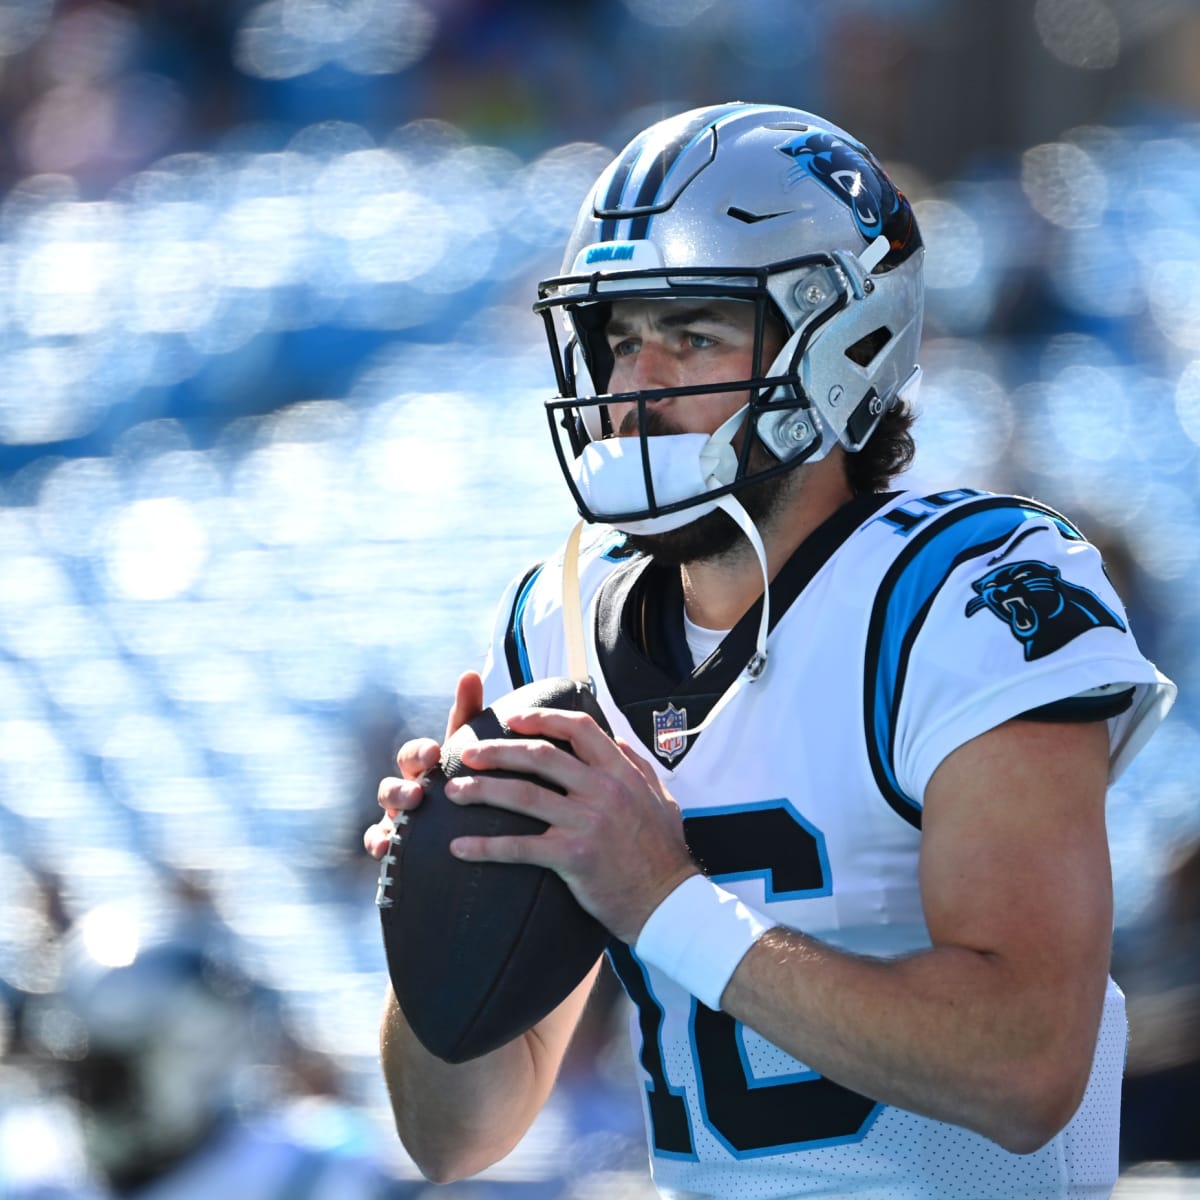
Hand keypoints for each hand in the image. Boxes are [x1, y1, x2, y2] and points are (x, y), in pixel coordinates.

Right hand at [363, 670, 483, 858]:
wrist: (467, 838)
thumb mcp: (473, 755)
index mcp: (428, 767)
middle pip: (397, 777)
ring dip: (395, 803)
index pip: (419, 753)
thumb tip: (469, 672)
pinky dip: (378, 843)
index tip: (435, 753)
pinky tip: (385, 849)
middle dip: (406, 780)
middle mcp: (408, 787)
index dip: (422, 752)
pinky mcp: (393, 846)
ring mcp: (397, 816)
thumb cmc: (468, 784)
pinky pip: (377, 843)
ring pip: (386, 805)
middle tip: (422, 786)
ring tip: (412, 806)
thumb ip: (470, 717)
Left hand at [440, 705, 698, 943]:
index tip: (512, 718)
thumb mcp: (661, 798)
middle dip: (497, 750)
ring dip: (482, 790)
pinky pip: (519, 846)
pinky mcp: (573, 856)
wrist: (668, 903)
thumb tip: (615, 741)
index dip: (541, 718)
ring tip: (453, 791)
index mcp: (621, 771)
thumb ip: (635, 766)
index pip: (578, 728)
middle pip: (539, 755)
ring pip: (522, 795)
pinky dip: (485, 846)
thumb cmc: (663, 853)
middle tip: (467, 753)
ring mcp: (587, 822)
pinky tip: (459, 847)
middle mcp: (603, 790)